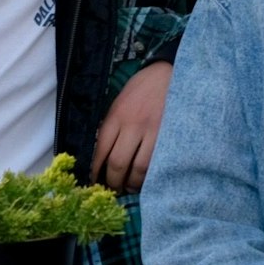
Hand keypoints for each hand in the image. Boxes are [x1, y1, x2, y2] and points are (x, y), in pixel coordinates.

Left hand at [91, 61, 171, 192]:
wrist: (169, 74)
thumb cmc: (141, 89)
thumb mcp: (119, 103)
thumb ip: (112, 126)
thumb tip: (101, 154)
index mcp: (116, 116)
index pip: (100, 150)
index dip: (95, 170)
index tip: (94, 181)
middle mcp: (132, 125)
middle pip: (117, 163)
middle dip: (112, 182)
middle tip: (112, 190)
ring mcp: (153, 133)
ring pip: (138, 169)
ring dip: (131, 184)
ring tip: (129, 188)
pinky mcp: (170, 138)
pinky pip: (157, 164)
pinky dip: (150, 176)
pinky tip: (146, 180)